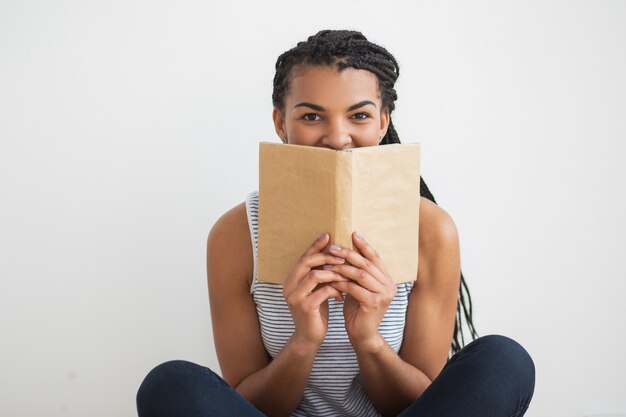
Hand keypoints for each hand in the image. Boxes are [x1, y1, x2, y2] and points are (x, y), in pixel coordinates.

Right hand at [283, 233, 348, 349]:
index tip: (328, 235)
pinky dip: (335, 290)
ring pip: (315, 275)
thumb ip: (319, 276)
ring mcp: (295, 297)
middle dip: (326, 257)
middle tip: (342, 256)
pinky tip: (342, 295)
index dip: (315, 246)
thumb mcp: (315, 291)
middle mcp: (289, 287)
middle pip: (306, 263)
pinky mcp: (305, 307)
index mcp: (291, 281)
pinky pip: (323, 291)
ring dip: (333, 273)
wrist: (309, 338)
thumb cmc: (315, 312)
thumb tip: (332, 255)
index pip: (303, 258)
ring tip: (345, 275)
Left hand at [326, 232, 396, 348]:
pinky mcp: (374, 304)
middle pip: (367, 263)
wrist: (363, 334)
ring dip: (342, 268)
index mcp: (387, 279)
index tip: (352, 234)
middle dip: (348, 254)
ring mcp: (383, 295)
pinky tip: (330, 280)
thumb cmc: (358, 309)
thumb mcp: (359, 287)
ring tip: (327, 264)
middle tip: (333, 248)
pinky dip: (341, 282)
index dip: (364, 245)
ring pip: (360, 274)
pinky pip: (354, 288)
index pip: (375, 257)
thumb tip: (346, 251)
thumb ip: (358, 272)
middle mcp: (389, 285)